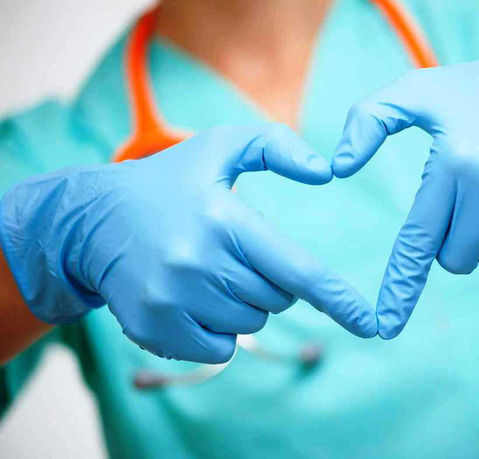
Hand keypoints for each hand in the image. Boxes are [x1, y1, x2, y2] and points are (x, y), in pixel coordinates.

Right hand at [0, 124, 376, 362]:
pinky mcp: (156, 329)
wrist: (94, 222)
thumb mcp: (220, 147)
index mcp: (222, 219)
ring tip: (209, 270)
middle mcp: (197, 263)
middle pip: (278, 299)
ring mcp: (173, 301)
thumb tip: (326, 173)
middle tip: (235, 252)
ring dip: (245, 301)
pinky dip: (219, 329)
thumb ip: (277, 146)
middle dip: (271, 280)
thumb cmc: (170, 182)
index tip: (366, 322)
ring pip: (251, 323)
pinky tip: (194, 296)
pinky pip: (221, 349)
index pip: (295, 269)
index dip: (336, 298)